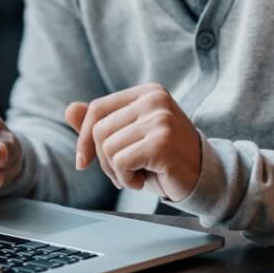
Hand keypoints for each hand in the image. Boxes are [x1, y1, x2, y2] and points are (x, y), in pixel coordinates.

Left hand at [65, 83, 202, 201]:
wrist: (204, 178)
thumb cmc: (164, 159)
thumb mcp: (130, 139)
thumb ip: (102, 123)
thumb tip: (69, 109)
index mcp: (147, 92)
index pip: (97, 108)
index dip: (83, 138)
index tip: (83, 162)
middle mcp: (154, 99)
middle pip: (99, 130)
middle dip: (104, 160)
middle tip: (125, 172)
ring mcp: (160, 118)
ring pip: (107, 147)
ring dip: (116, 172)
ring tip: (138, 174)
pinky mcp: (162, 141)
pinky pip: (121, 162)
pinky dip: (126, 179)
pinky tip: (144, 180)